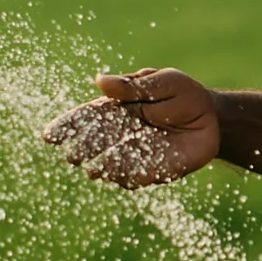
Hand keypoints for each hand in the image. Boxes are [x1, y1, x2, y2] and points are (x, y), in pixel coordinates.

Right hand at [41, 67, 220, 188]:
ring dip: (101, 167)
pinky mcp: (151, 172)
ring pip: (107, 166)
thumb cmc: (183, 94)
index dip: (64, 127)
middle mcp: (116, 135)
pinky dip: (125, 177)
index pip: (82, 119)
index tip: (49, 135)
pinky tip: (117, 176)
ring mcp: (131, 155)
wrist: (212, 118)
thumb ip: (134, 86)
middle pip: (90, 146)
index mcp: (113, 110)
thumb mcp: (163, 82)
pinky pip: (132, 179)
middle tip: (75, 153)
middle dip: (80, 150)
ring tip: (96, 167)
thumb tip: (99, 81)